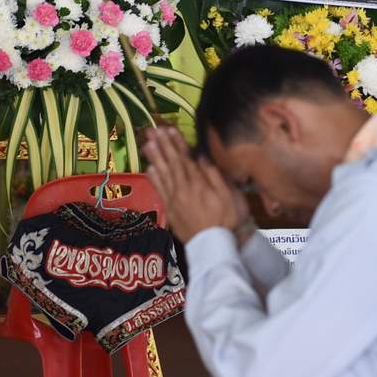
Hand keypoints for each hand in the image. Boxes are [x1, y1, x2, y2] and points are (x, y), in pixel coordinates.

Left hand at [142, 126, 241, 242]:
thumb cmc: (228, 220)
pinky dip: (154, 179)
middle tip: (154, 131)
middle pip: (171, 163)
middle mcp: (183, 189)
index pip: (185, 158)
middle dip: (163, 145)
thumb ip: (214, 175)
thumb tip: (201, 157)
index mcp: (198, 184)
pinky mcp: (170, 210)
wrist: (215, 246)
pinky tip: (149, 168)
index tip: (169, 129)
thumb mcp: (229, 196)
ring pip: (162, 174)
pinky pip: (160, 191)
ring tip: (147, 143)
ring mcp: (174, 200)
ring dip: (155, 158)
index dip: (177, 143)